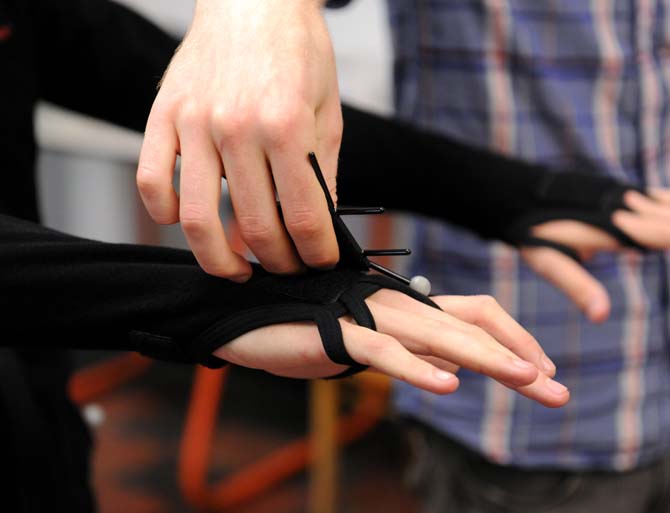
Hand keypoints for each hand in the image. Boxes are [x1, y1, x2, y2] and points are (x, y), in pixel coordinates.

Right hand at [136, 0, 341, 280]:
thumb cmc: (297, 51)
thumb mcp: (326, 110)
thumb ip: (321, 171)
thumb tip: (317, 226)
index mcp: (286, 125)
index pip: (305, 216)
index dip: (318, 253)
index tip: (321, 263)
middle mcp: (237, 127)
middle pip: (256, 227)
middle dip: (279, 263)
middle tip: (287, 267)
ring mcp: (194, 123)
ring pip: (198, 220)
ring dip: (221, 261)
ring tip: (238, 269)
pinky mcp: (164, 116)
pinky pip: (152, 181)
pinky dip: (166, 214)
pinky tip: (186, 222)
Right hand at [214, 292, 569, 407]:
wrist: (248, 316)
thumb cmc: (310, 328)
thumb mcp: (372, 344)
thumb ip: (415, 351)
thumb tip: (457, 367)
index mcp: (407, 306)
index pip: (475, 312)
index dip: (514, 337)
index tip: (543, 370)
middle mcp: (396, 305)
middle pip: (470, 325)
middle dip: (519, 356)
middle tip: (556, 391)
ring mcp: (368, 317)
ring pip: (437, 333)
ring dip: (485, 357)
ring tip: (527, 380)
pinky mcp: (335, 333)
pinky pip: (382, 352)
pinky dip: (416, 368)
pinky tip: (446, 388)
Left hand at [521, 189, 669, 322]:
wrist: (518, 193)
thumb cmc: (531, 232)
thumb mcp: (550, 262)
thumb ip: (577, 286)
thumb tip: (601, 316)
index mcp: (609, 223)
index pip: (660, 231)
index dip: (669, 234)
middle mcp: (624, 203)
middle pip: (668, 214)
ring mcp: (625, 194)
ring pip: (667, 202)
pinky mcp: (622, 191)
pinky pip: (660, 197)